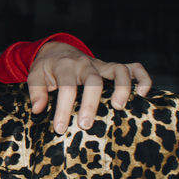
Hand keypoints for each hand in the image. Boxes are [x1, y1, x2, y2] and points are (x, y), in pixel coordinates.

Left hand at [27, 41, 152, 133]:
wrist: (58, 50)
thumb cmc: (47, 67)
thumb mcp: (35, 75)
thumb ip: (36, 91)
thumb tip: (38, 109)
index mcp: (65, 67)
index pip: (66, 88)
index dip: (64, 109)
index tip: (60, 127)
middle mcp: (85, 64)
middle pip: (93, 81)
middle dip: (90, 104)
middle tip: (85, 125)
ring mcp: (102, 65)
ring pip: (118, 70)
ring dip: (122, 88)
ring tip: (118, 108)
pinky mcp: (112, 67)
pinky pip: (134, 68)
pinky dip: (142, 78)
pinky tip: (143, 94)